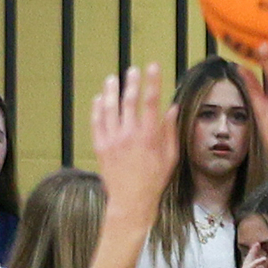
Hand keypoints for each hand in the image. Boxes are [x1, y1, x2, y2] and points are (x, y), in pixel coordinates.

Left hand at [88, 63, 181, 213]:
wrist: (131, 201)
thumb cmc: (155, 181)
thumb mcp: (170, 157)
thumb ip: (170, 131)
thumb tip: (172, 109)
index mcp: (149, 136)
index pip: (152, 101)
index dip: (152, 81)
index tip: (152, 66)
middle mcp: (129, 134)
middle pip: (129, 100)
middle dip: (131, 82)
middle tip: (132, 69)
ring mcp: (112, 140)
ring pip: (109, 108)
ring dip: (111, 91)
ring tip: (111, 78)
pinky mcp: (100, 146)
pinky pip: (96, 122)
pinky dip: (97, 108)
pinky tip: (99, 99)